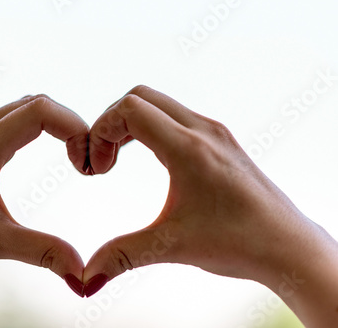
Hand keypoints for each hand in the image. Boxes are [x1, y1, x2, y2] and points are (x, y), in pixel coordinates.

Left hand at [0, 95, 88, 326]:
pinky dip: (34, 128)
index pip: (39, 111)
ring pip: (22, 108)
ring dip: (52, 124)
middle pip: (35, 104)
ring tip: (71, 156)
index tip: (85, 162)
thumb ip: (44, 252)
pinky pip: (8, 119)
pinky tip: (42, 151)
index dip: (73, 127)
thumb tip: (84, 276)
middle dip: (68, 126)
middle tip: (83, 161)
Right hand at [82, 85, 337, 326]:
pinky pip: (176, 117)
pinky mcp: (221, 141)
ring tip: (118, 160)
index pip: (130, 109)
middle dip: (111, 124)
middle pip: (140, 98)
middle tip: (104, 162)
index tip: (98, 168)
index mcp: (189, 148)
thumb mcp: (171, 247)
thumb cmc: (238, 243)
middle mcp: (203, 130)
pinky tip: (149, 158)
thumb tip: (87, 279)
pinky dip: (151, 128)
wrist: (288, 246)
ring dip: (131, 124)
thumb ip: (123, 255)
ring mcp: (214, 132)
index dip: (100, 131)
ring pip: (159, 104)